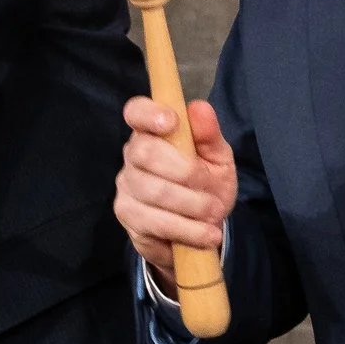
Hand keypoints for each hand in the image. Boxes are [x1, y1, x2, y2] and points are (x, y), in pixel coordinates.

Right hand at [112, 96, 235, 290]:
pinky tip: (206, 235)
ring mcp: (126, 186)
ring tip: (214, 215)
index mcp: (153, 132)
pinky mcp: (127, 216)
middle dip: (186, 172)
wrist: (202, 230)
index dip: (149, 113)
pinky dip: (187, 230)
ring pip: (153, 191)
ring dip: (192, 206)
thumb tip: (200, 108)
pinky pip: (155, 222)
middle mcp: (132, 155)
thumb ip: (210, 136)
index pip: (136, 111)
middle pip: (145, 153)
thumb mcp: (218, 160)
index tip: (171, 122)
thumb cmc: (207, 184)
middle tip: (212, 191)